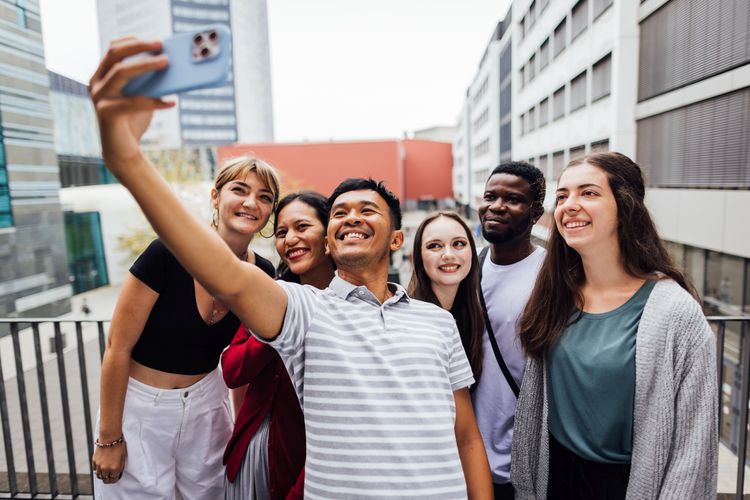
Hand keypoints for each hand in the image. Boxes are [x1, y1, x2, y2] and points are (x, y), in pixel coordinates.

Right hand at [89, 37, 174, 168]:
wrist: (123, 151)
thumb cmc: (133, 120)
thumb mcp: (141, 96)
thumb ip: (147, 81)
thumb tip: (169, 64)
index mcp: (101, 76)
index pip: (113, 49)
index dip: (133, 41)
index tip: (154, 40)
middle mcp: (96, 84)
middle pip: (115, 55)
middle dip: (139, 47)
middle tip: (161, 44)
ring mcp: (99, 97)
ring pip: (121, 72)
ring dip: (146, 65)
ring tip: (166, 63)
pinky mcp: (107, 113)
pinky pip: (134, 102)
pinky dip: (155, 101)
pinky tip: (171, 102)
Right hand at [92, 441, 126, 484]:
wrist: (110, 437)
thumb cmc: (118, 445)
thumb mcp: (123, 457)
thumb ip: (119, 467)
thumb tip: (117, 472)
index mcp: (115, 468)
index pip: (113, 479)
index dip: (114, 479)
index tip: (115, 478)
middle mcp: (106, 468)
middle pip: (105, 479)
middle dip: (108, 479)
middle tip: (110, 476)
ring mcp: (99, 465)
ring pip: (99, 476)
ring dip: (102, 475)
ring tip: (105, 472)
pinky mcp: (94, 461)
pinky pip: (95, 469)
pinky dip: (97, 469)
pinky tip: (101, 467)